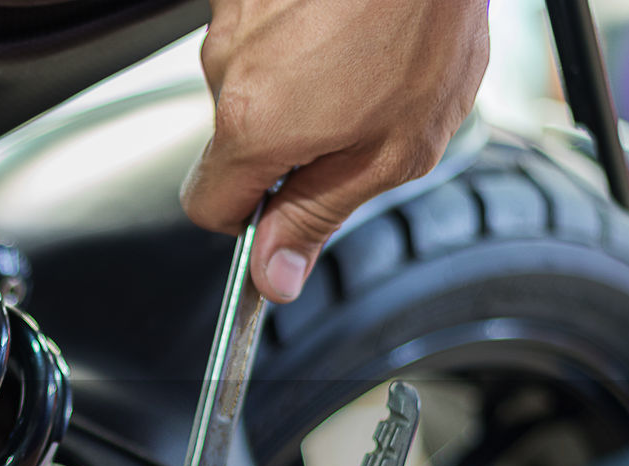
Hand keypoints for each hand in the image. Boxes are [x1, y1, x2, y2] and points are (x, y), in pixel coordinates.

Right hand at [182, 0, 488, 301]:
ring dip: (296, 82)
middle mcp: (226, 73)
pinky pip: (260, 34)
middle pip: (232, 141)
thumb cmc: (421, 23)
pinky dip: (297, 36)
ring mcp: (230, 23)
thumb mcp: (392, 148)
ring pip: (248, 83)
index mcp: (256, 127)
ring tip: (361, 52)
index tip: (285, 204)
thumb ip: (320, 215)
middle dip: (285, 139)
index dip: (246, 217)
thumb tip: (273, 277)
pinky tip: (346, 21)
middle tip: (354, 113)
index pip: (207, 207)